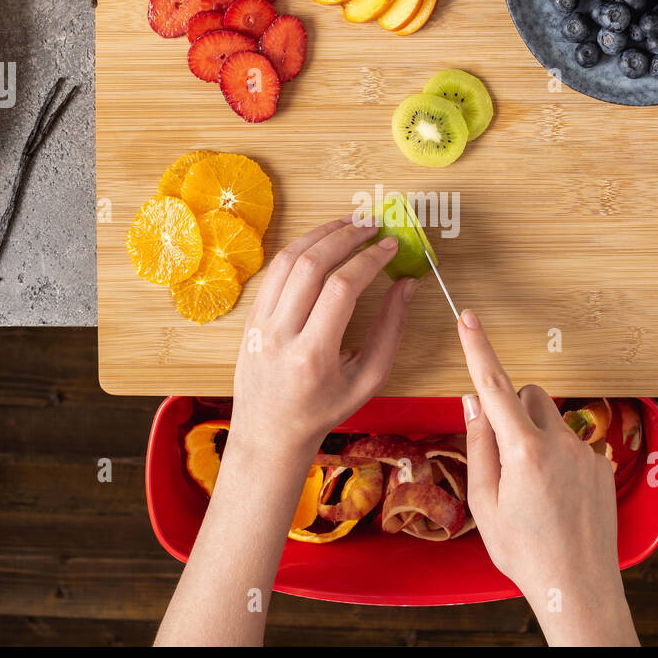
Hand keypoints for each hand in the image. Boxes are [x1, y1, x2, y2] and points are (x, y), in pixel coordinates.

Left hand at [229, 216, 416, 461]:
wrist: (270, 433)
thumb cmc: (323, 410)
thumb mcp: (368, 379)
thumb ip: (391, 329)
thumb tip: (406, 284)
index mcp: (312, 355)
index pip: (342, 288)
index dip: (370, 259)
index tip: (391, 244)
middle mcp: (280, 335)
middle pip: (311, 265)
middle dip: (345, 236)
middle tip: (371, 224)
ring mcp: (259, 324)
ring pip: (286, 260)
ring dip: (320, 234)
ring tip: (348, 224)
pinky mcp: (250, 317)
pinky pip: (274, 271)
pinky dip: (299, 249)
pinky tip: (321, 242)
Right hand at [457, 308, 637, 645]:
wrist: (578, 586)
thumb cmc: (524, 551)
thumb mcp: (484, 502)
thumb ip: (479, 445)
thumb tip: (473, 402)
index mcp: (524, 451)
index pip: (495, 386)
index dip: (479, 349)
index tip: (468, 318)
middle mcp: (560, 442)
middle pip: (530, 396)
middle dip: (513, 410)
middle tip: (503, 456)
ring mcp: (586, 453)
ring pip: (552, 421)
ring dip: (536, 436)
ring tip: (532, 487)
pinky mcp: (602, 465)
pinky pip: (572, 443)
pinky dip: (558, 457)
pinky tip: (556, 497)